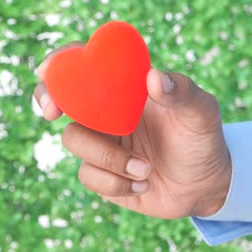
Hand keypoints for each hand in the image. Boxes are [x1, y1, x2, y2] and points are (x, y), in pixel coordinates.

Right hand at [33, 42, 231, 217]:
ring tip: (145, 169)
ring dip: (108, 158)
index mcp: (126, 91)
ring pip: (74, 140)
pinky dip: (116, 184)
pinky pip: (88, 176)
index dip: (60, 66)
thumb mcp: (202, 112)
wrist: (205, 185)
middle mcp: (107, 114)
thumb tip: (153, 77)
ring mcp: (102, 144)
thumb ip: (182, 92)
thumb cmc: (202, 140)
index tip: (46, 72)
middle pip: (63, 99)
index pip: (86, 67)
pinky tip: (144, 184)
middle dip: (50, 101)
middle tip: (52, 113)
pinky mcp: (102, 174)